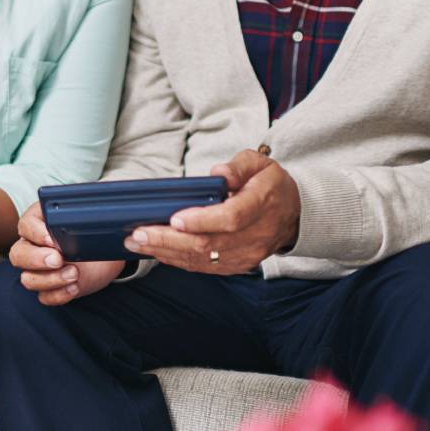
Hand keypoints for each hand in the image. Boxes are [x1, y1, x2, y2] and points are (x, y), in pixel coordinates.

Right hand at [9, 201, 123, 305]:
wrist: (106, 253)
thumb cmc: (93, 229)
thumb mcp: (92, 214)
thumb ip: (88, 206)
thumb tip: (96, 197)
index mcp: (39, 222)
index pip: (25, 225)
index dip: (36, 233)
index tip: (52, 239)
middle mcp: (33, 246)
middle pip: (18, 255)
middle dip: (37, 259)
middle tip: (59, 259)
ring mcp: (40, 270)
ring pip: (28, 279)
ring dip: (50, 279)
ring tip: (74, 274)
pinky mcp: (51, 288)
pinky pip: (44, 297)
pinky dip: (58, 294)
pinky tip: (74, 287)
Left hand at [123, 149, 300, 274]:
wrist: (293, 213)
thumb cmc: (269, 184)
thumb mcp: (258, 163)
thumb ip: (238, 166)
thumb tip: (218, 174)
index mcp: (261, 203)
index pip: (230, 218)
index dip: (201, 221)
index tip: (174, 219)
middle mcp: (256, 234)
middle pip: (210, 243)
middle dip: (169, 240)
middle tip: (138, 234)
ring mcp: (248, 254)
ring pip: (204, 259)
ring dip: (167, 252)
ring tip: (137, 243)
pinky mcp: (239, 265)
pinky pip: (206, 267)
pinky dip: (179, 261)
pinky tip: (157, 252)